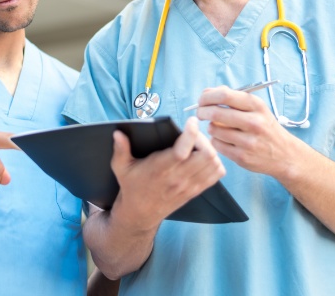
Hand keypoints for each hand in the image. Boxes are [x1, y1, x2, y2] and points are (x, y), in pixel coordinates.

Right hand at [109, 117, 224, 229]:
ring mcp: (188, 186)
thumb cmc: (131, 186)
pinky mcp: (195, 191)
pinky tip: (205, 157)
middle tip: (194, 134)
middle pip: (205, 155)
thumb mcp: (121, 167)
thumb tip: (118, 132)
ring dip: (211, 150)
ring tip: (199, 144)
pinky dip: (216, 162)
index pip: (182, 151)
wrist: (140, 213)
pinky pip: (216, 174)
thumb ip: (120, 149)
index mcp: (160, 169)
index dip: (190, 134)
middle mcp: (177, 178)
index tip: (191, 121)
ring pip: (214, 163)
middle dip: (203, 139)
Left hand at [199, 86, 296, 177]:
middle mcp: (254, 122)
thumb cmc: (265, 127)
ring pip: (213, 129)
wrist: (285, 155)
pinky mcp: (242, 157)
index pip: (224, 95)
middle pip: (215, 113)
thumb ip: (232, 98)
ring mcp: (248, 141)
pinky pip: (216, 144)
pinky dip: (215, 140)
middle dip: (202, 111)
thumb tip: (207, 93)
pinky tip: (224, 140)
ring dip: (210, 127)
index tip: (202, 100)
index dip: (207, 96)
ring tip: (217, 128)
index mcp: (256, 106)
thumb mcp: (256, 108)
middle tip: (200, 113)